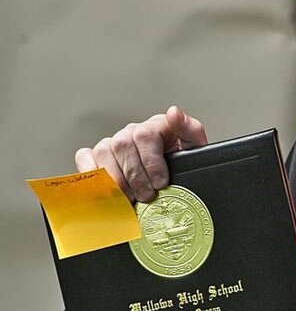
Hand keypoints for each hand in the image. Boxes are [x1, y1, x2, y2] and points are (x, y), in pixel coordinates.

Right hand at [75, 105, 206, 203]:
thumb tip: (174, 112)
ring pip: (103, 151)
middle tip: (146, 196)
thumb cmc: (184, 166)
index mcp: (156, 126)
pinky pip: (85, 156)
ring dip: (116, 179)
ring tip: (130, 198)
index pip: (145, 135)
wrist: (178, 182)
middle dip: (135, 176)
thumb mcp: (196, 149)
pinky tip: (103, 188)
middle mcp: (132, 132)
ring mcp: (114, 143)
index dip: (151, 162)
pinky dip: (90, 172)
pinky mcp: (98, 156)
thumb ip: (189, 130)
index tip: (160, 183)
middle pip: (122, 145)